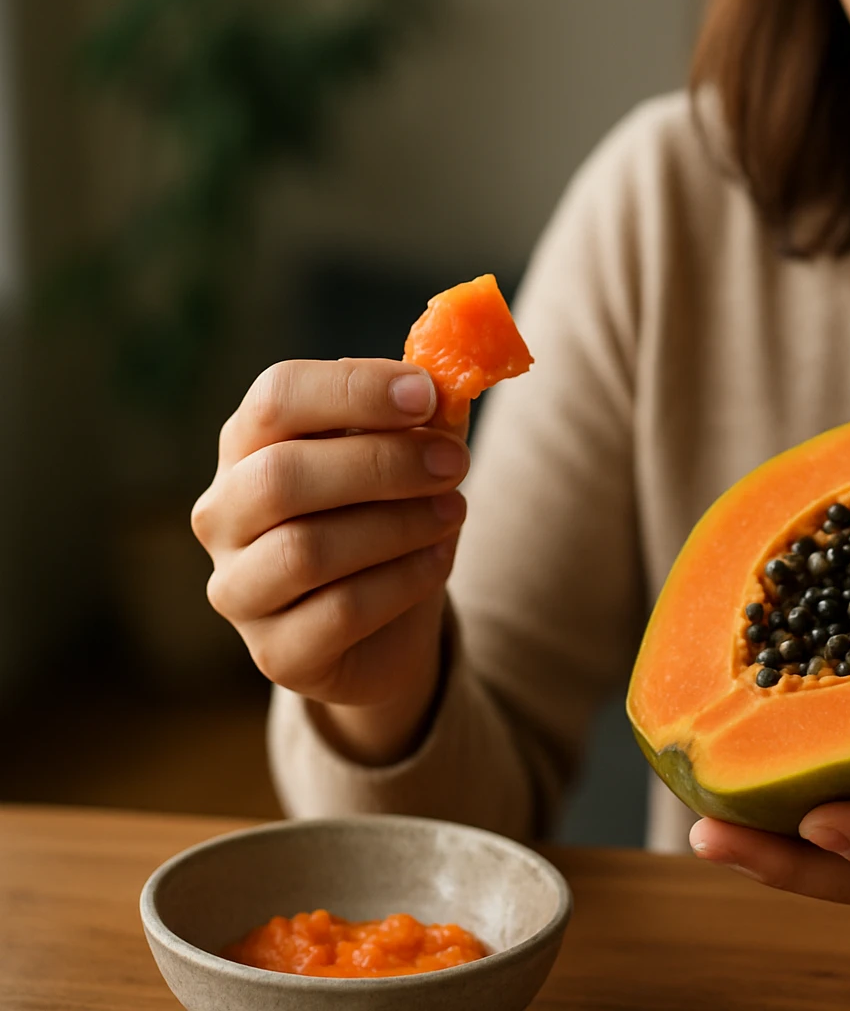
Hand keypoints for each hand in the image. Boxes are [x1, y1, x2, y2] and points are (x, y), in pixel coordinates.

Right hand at [191, 358, 469, 764]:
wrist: (387, 628)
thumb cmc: (389, 519)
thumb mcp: (412, 458)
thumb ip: (427, 413)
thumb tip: (456, 365)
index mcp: (248, 445)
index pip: (277, 397)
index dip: (354, 389)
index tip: (427, 393)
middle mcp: (224, 514)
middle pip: (283, 475)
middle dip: (381, 464)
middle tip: (455, 462)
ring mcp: (239, 588)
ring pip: (307, 549)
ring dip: (397, 525)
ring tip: (455, 512)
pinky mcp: (274, 652)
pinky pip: (337, 612)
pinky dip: (401, 582)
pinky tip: (438, 561)